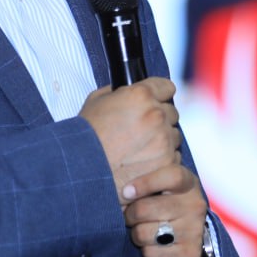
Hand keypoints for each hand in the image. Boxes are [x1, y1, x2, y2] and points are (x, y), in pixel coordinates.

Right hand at [79, 78, 181, 203]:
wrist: (82, 169)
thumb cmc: (87, 136)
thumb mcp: (97, 101)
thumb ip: (119, 92)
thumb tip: (129, 90)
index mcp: (141, 95)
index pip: (167, 87)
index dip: (159, 94)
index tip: (155, 102)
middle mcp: (156, 114)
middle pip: (171, 112)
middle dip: (159, 119)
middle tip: (142, 130)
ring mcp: (164, 139)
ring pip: (174, 135)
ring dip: (162, 139)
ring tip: (141, 149)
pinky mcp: (167, 162)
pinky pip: (174, 156)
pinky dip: (163, 159)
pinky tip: (144, 162)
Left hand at [122, 163, 207, 256]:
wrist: (184, 243)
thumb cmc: (162, 206)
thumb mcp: (157, 186)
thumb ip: (140, 175)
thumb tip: (120, 183)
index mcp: (188, 182)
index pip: (172, 176)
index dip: (146, 183)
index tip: (126, 191)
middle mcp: (195, 204)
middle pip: (146, 208)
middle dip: (130, 214)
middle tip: (130, 216)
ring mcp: (194, 230)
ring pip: (144, 233)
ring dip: (136, 235)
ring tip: (143, 231)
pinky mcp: (189, 254)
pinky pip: (151, 253)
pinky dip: (146, 252)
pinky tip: (153, 246)